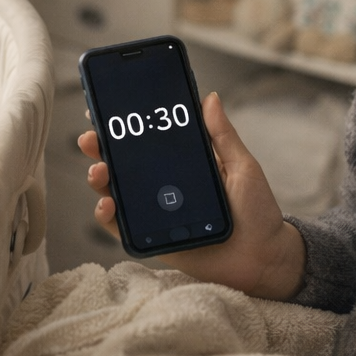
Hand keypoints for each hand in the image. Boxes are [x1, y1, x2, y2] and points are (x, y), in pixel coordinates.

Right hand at [77, 91, 305, 299]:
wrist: (263, 258)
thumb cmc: (257, 212)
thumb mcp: (242, 167)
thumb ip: (223, 136)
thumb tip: (210, 97)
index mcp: (184, 163)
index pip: (147, 139)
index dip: (123, 125)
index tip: (105, 110)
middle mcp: (164, 184)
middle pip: (123, 162)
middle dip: (101, 147)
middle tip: (91, 139)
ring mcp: (155, 211)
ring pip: (115, 190)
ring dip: (99, 178)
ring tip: (99, 171)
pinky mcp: (152, 237)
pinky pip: (121, 226)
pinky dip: (106, 215)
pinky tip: (107, 203)